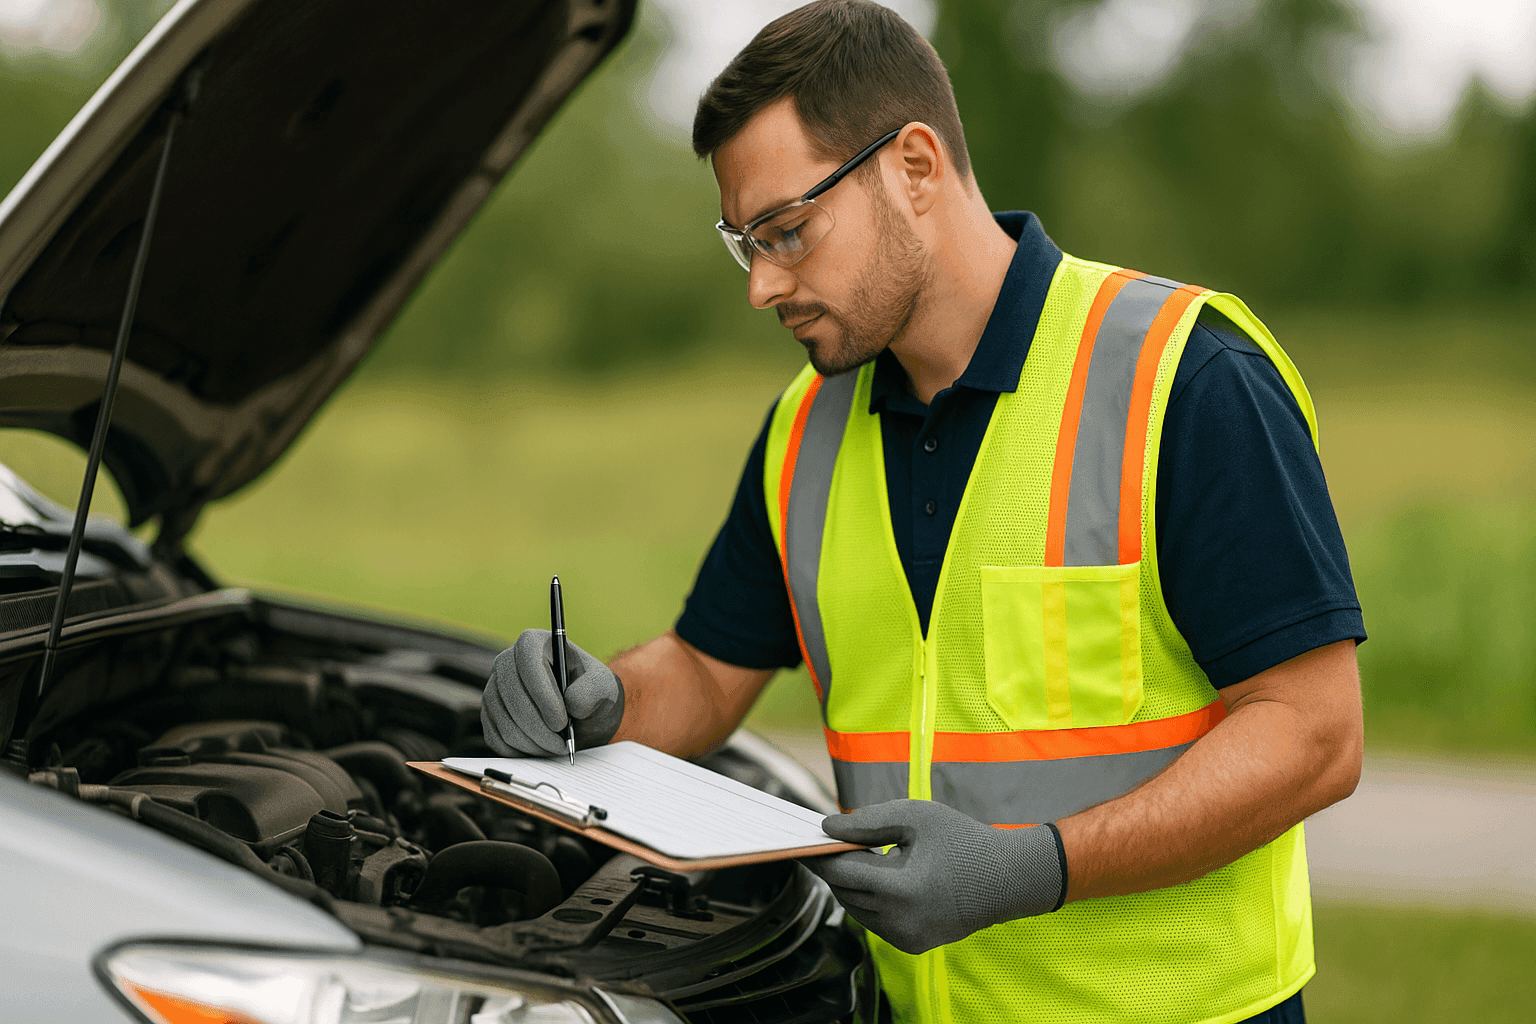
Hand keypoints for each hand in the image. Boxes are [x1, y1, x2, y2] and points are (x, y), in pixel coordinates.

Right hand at [481, 629, 624, 756]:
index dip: (542, 695)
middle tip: (562, 745)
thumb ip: (591, 691)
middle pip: (510, 694)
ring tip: (558, 749)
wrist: (581, 712)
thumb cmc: (591, 692)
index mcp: (533, 642)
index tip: (561, 723)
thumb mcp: (602, 686)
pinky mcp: (490, 715)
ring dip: (531, 742)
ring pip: (502, 720)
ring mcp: (494, 689)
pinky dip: (519, 751)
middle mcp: (506, 662)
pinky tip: (542, 751)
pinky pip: (495, 737)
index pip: (528, 663)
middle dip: (537, 726)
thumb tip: (571, 704)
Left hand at [802, 799, 1063, 954]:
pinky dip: (870, 899)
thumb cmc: (962, 840)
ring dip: (852, 883)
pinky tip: (882, 876)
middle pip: (844, 892)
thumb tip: (826, 828)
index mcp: (900, 890)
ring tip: (862, 854)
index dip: (819, 854)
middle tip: (830, 840)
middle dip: (834, 866)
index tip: (801, 838)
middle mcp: (900, 922)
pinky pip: (874, 921)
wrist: (1008, 879)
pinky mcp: (912, 945)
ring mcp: (905, 939)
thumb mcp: (915, 817)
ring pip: (856, 909)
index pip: (841, 873)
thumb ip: (867, 821)